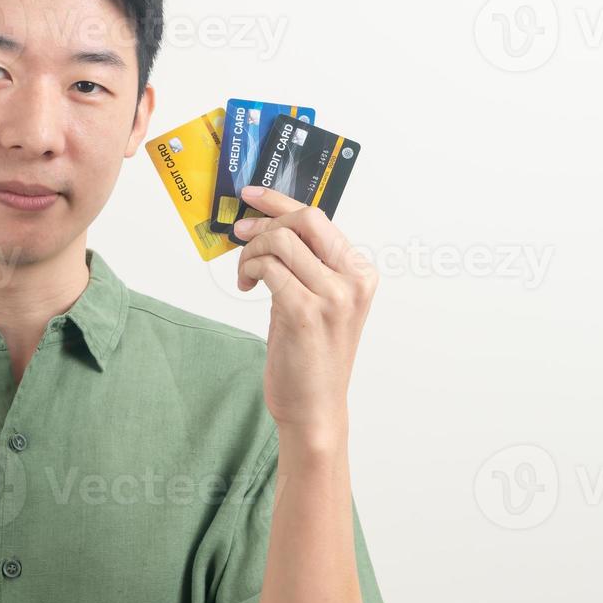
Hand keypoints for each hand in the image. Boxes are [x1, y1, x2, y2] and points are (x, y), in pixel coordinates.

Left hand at [233, 186, 378, 443]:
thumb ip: (308, 265)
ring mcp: (332, 296)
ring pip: (281, 242)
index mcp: (361, 273)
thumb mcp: (320, 302)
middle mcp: (353, 281)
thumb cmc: (312, 356)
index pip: (319, 218)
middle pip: (303, 220)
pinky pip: (268, 269)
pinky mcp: (304, 312)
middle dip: (264, 223)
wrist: (315, 407)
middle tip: (241, 236)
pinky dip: (250, 270)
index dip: (279, 201)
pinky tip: (246, 286)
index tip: (250, 195)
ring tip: (246, 274)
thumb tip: (270, 227)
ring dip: (252, 252)